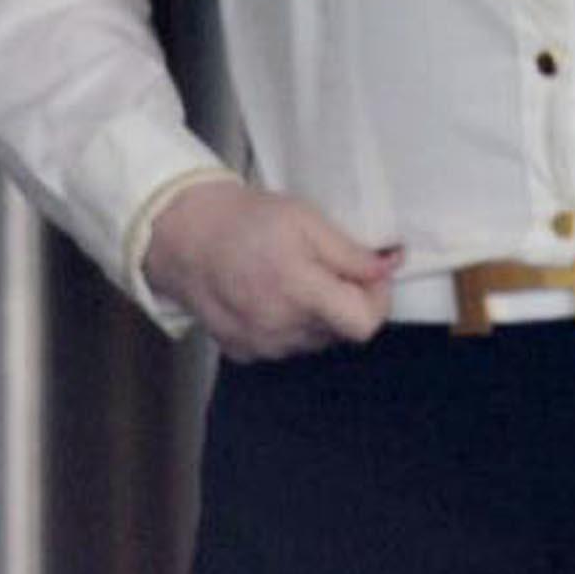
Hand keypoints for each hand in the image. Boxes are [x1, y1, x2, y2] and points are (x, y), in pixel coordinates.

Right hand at [140, 179, 399, 361]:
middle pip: (341, 331)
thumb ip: (350, 253)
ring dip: (318, 314)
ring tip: (295, 276)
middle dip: (346, 300)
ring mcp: (261, 346)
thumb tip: (389, 267)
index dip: (377, 299)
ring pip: (314, 339)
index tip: (372, 274)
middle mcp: (281, 328)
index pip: (364, 324)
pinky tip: (271, 294)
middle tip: (331, 266)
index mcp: (299, 292)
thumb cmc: (245, 222)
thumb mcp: (306, 220)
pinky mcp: (243, 352)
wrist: (185, 238)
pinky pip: (285, 345)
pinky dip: (290, 324)